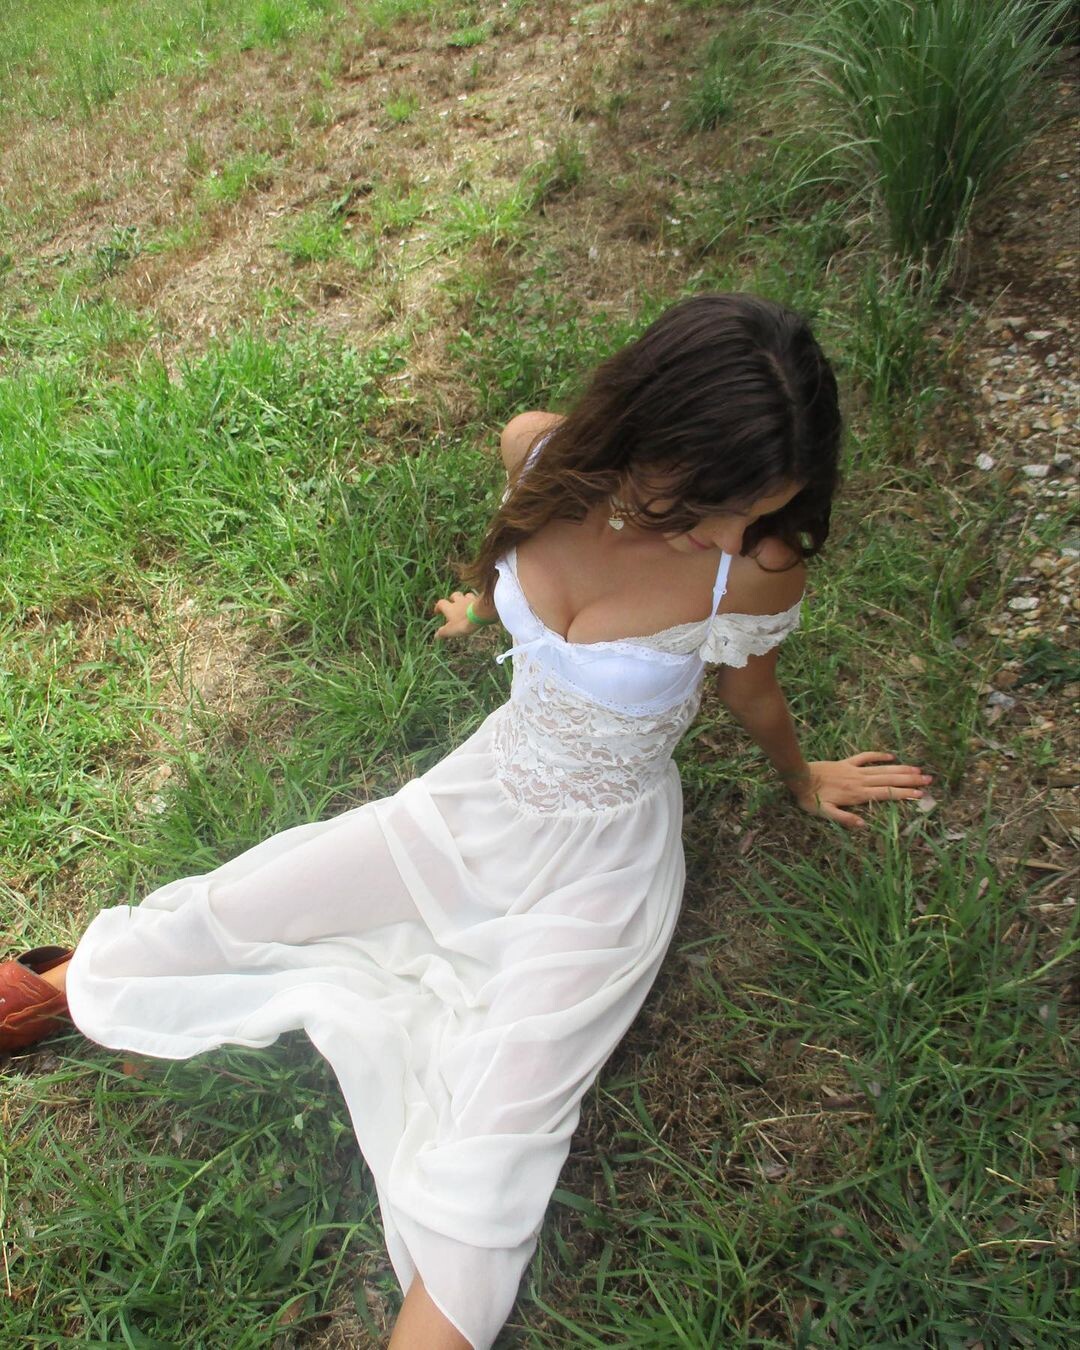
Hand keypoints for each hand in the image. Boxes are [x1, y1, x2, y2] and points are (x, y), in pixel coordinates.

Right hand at [432, 591, 491, 639]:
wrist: (479, 616)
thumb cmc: (462, 623)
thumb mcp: (450, 630)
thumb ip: (443, 632)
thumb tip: (436, 636)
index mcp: (449, 608)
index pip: (441, 604)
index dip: (438, 607)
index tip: (437, 611)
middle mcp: (458, 601)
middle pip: (454, 595)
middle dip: (452, 598)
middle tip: (453, 603)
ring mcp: (469, 600)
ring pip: (466, 595)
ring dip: (465, 598)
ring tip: (465, 603)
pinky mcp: (479, 601)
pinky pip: (476, 598)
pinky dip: (475, 601)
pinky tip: (476, 605)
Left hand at [790, 752, 932, 829]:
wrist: (799, 776)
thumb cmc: (811, 798)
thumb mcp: (825, 813)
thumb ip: (844, 819)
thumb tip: (863, 825)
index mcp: (857, 794)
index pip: (886, 794)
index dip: (904, 794)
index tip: (921, 794)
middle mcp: (860, 781)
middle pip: (890, 780)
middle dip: (910, 780)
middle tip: (929, 780)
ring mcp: (854, 770)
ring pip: (882, 769)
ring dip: (901, 769)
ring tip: (918, 770)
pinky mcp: (846, 763)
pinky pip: (865, 757)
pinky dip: (878, 756)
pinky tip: (891, 756)